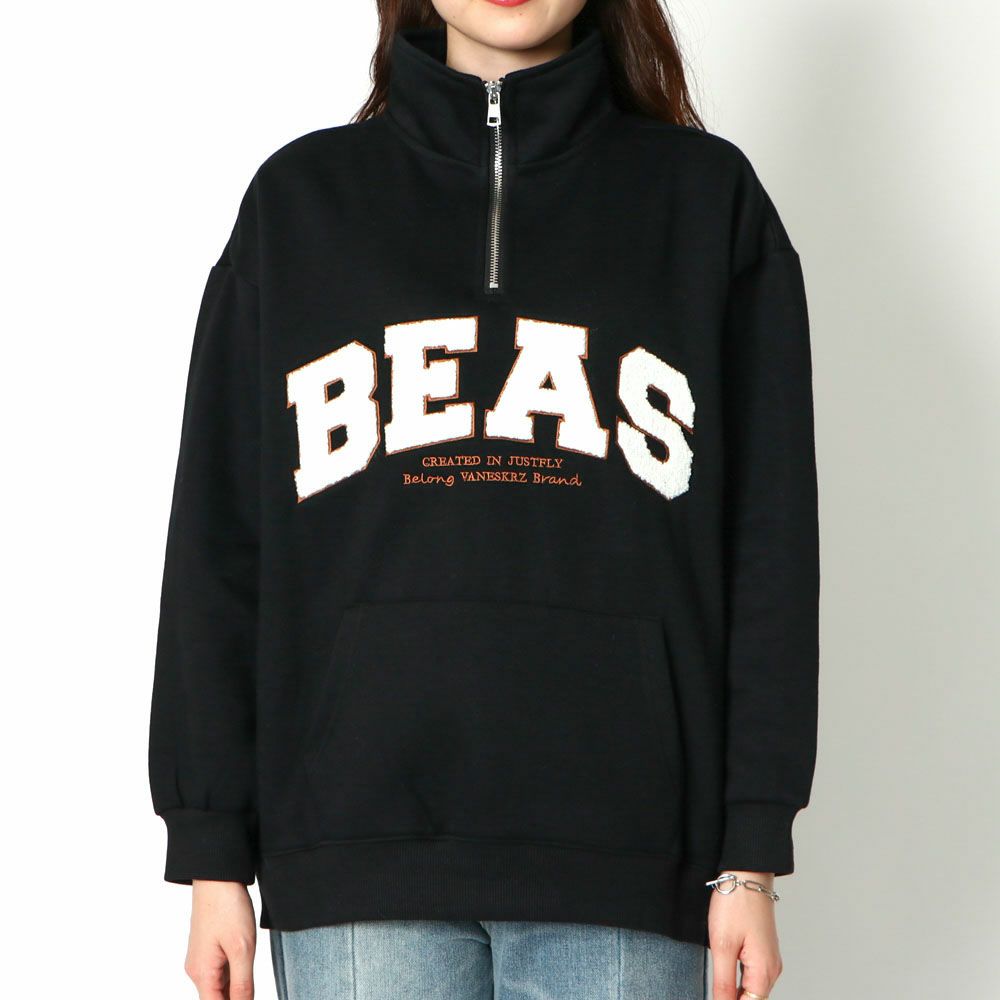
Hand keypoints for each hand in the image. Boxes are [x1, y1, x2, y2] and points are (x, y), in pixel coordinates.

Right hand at [185, 880, 256, 998]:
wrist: (217, 876)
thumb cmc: (227, 907)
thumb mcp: (242, 949)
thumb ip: (243, 985)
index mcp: (202, 974)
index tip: (250, 997)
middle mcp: (197, 970)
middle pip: (217, 999)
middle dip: (236, 997)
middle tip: (253, 986)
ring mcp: (201, 959)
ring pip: (220, 986)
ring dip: (236, 987)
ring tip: (250, 970)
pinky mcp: (208, 949)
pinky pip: (220, 971)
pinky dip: (234, 974)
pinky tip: (245, 962)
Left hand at [708, 870, 782, 999]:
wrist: (747, 873)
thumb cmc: (736, 904)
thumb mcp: (722, 946)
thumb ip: (723, 983)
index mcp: (764, 972)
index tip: (714, 998)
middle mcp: (771, 969)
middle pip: (753, 999)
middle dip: (732, 999)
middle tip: (713, 993)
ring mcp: (769, 958)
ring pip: (753, 988)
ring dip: (736, 993)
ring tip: (717, 990)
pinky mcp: (762, 949)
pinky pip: (753, 975)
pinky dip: (740, 981)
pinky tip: (726, 979)